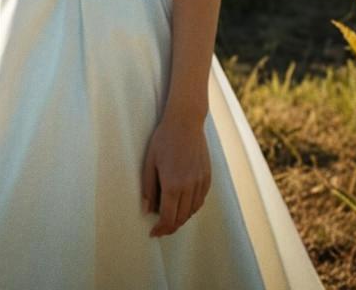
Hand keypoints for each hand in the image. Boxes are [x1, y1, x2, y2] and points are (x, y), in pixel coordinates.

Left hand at [141, 115, 211, 236]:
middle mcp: (189, 186)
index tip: (153, 233)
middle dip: (170, 227)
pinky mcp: (208, 176)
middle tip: (161, 229)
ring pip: (193, 211)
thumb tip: (147, 210)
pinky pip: (201, 200)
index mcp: (173, 184)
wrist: (186, 122)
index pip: (168, 218)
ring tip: (171, 217)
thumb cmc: (164, 139)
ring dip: (182, 218)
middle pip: (181, 218)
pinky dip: (192, 207)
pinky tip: (184, 204)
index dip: (160, 229)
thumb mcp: (150, 162)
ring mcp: (200, 182)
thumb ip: (148, 188)